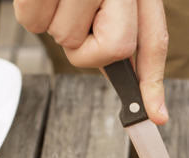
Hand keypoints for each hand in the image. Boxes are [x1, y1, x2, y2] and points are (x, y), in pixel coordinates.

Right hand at [13, 0, 169, 123]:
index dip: (152, 82)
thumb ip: (120, 30)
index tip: (155, 114)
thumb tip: (130, 80)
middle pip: (112, 50)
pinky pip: (36, 23)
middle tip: (77, 14)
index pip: (152, 40)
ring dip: (55, 22)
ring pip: (68, 38)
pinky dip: (32, 12)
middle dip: (88, 46)